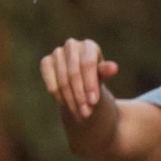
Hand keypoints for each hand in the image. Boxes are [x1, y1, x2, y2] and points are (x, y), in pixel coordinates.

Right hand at [40, 38, 122, 157]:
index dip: (90, 84)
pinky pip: (51, 82)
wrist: (82, 83)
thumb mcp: (102, 77)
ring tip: (80, 114)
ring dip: (71, 100)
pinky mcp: (46, 62)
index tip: (93, 102)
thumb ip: (105, 72)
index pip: (87, 64)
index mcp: (89, 46)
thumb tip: (114, 67)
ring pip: (62, 81)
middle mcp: (72, 45)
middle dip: (80, 96)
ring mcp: (57, 52)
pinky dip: (59, 96)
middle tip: (86, 113)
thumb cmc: (95, 78)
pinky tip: (67, 105)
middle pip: (74, 73)